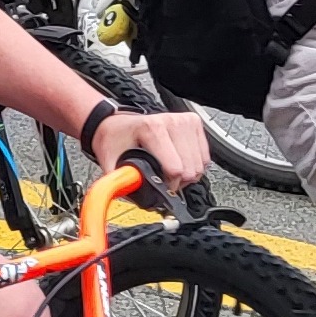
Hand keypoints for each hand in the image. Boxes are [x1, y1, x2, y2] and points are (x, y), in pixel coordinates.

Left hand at [84, 103, 210, 190]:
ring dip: (186, 175)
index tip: (157, 186)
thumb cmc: (115, 140)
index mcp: (152, 128)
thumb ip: (118, 182)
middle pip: (190, 169)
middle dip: (177, 182)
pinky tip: (179, 163)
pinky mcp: (195, 123)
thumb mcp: (110, 161)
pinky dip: (194, 165)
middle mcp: (172, 122)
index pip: (175, 168)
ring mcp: (185, 121)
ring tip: (169, 172)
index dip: (167, 185)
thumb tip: (127, 196)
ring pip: (200, 165)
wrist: (118, 124)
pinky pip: (205, 157)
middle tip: (162, 179)